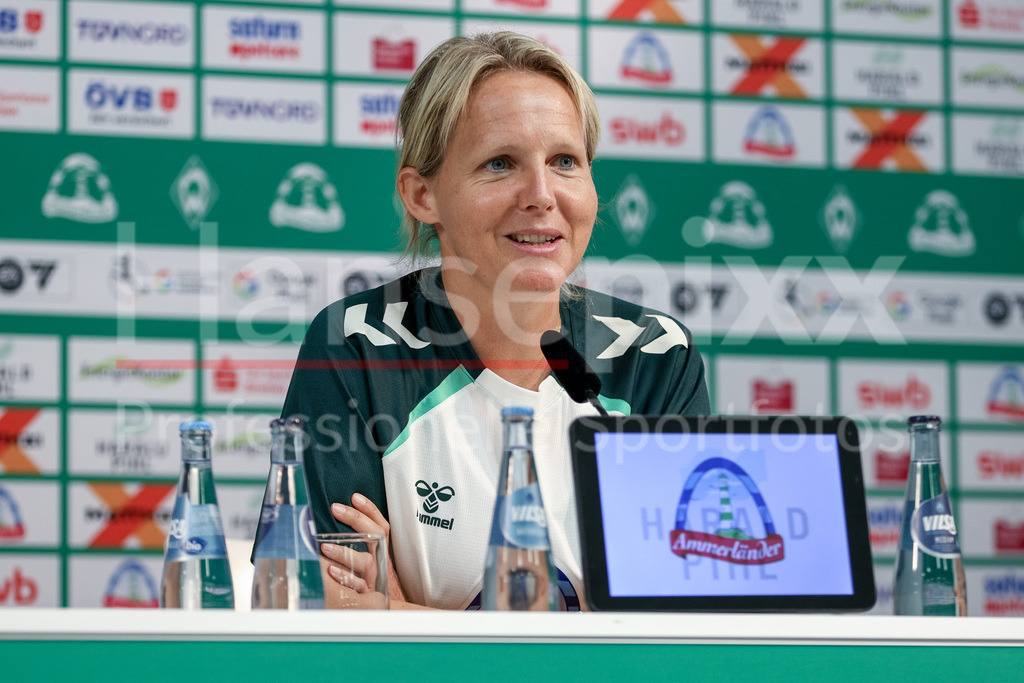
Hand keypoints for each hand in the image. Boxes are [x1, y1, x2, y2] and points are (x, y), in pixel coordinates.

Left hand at [324, 493, 431, 609]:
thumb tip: (335, 523)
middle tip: (336, 508)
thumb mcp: (369, 562)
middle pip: (375, 537)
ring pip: (365, 562)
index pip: (381, 526)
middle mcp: (380, 563)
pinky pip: (357, 586)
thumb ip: (359, 545)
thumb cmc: (371, 584)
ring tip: (325, 546)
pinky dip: (345, 577)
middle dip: (357, 520)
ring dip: (345, 552)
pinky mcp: (365, 596)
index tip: (354, 497)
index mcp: (382, 552)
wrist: (385, 614)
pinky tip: (330, 571)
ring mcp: (373, 579)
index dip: (370, 510)